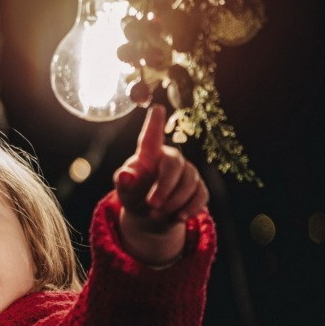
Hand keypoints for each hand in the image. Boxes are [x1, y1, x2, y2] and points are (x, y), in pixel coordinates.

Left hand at [113, 104, 208, 264]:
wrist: (150, 216)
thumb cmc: (135, 194)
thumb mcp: (125, 190)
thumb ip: (124, 183)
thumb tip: (125, 175)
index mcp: (148, 154)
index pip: (151, 136)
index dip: (155, 123)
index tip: (157, 109)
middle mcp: (170, 158)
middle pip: (174, 165)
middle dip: (164, 187)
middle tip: (152, 205)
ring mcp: (188, 172)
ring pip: (188, 184)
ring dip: (173, 203)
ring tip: (156, 213)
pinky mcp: (199, 188)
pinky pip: (200, 196)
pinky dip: (188, 209)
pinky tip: (177, 217)